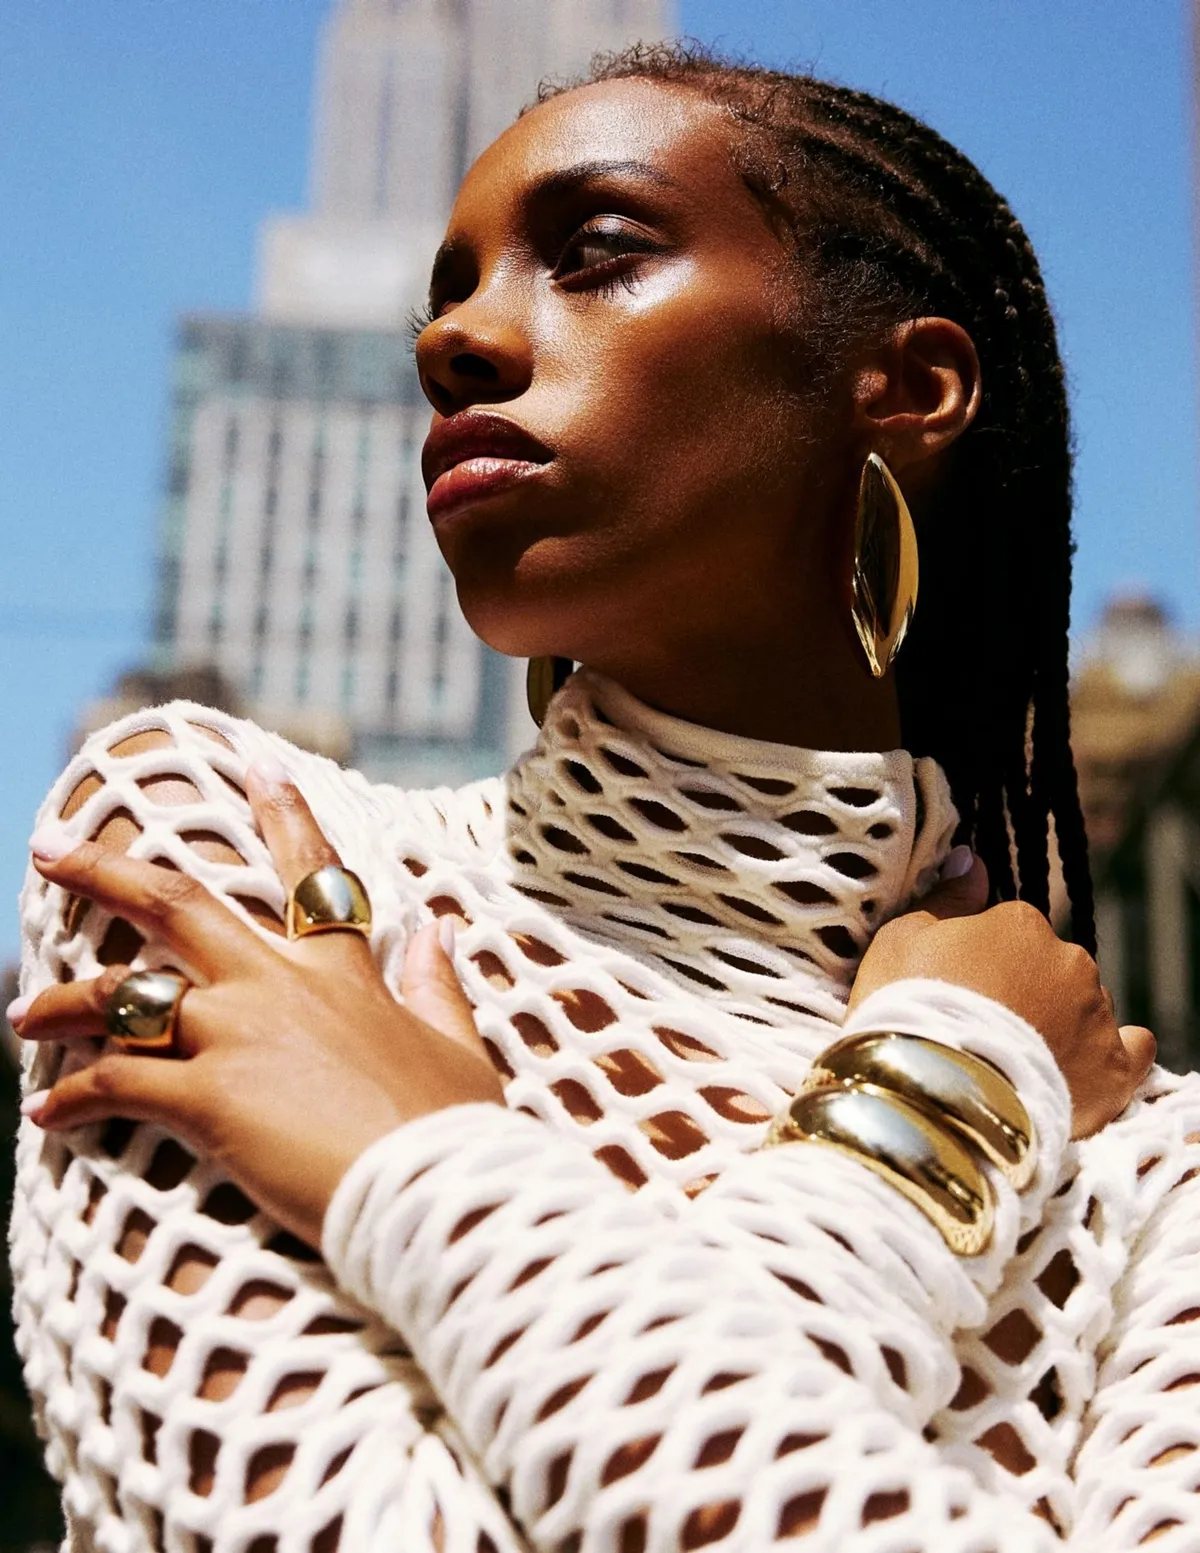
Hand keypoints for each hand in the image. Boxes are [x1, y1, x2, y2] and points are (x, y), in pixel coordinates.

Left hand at [13, 761, 504, 1246]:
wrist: (439, 1193)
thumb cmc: (455, 1132)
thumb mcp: (456, 1048)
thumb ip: (437, 986)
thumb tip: (441, 930)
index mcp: (343, 973)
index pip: (311, 872)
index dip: (284, 811)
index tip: (257, 761)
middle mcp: (279, 987)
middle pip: (176, 904)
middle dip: (104, 869)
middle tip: (47, 846)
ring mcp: (239, 1035)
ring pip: (123, 996)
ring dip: (61, 1003)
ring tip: (19, 1015)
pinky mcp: (209, 1097)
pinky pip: (116, 1084)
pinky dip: (73, 1098)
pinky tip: (47, 1112)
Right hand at [848, 850, 1155, 1137]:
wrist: (934, 1093)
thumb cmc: (907, 1008)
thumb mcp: (901, 940)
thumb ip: (946, 898)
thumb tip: (974, 861)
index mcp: (1020, 924)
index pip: (1008, 930)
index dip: (980, 962)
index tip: (956, 990)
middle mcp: (1069, 960)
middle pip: (1050, 968)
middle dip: (1025, 991)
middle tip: (982, 1028)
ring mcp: (1095, 1016)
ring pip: (1084, 1007)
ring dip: (1060, 1023)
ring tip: (1015, 1061)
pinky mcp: (1113, 1072)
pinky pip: (1133, 1053)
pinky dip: (1117, 1054)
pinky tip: (1095, 1064)